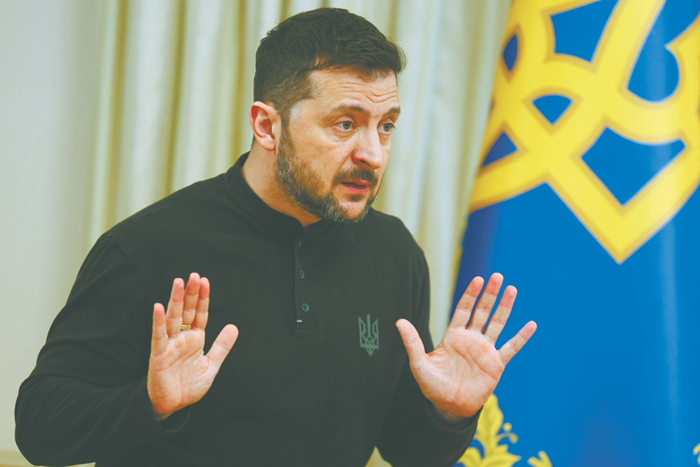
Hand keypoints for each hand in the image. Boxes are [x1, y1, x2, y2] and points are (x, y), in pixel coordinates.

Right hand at [147, 273, 237, 419]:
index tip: (205, 280)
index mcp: (195, 339)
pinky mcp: (159, 355)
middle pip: (187, 311)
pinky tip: (158, 307)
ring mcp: (169, 345)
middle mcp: (182, 338)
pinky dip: (158, 322)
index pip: (200, 314)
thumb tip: (234, 327)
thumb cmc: (189, 386)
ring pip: (173, 318)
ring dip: (175, 300)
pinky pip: (158, 336)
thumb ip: (221, 346)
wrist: (173, 406)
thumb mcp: (211, 365)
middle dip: (191, 293)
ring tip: (179, 282)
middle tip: (194, 275)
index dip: (202, 298)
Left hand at [396, 273, 535, 420]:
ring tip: (512, 289)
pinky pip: (511, 348)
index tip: (477, 279)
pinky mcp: (496, 364)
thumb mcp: (419, 363)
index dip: (470, 294)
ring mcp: (485, 350)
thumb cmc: (432, 385)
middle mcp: (471, 339)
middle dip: (489, 294)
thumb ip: (412, 342)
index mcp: (454, 336)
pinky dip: (521, 337)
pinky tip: (531, 324)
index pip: (463, 309)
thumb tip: (398, 321)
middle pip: (482, 311)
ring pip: (497, 324)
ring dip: (505, 307)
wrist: (449, 407)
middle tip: (496, 276)